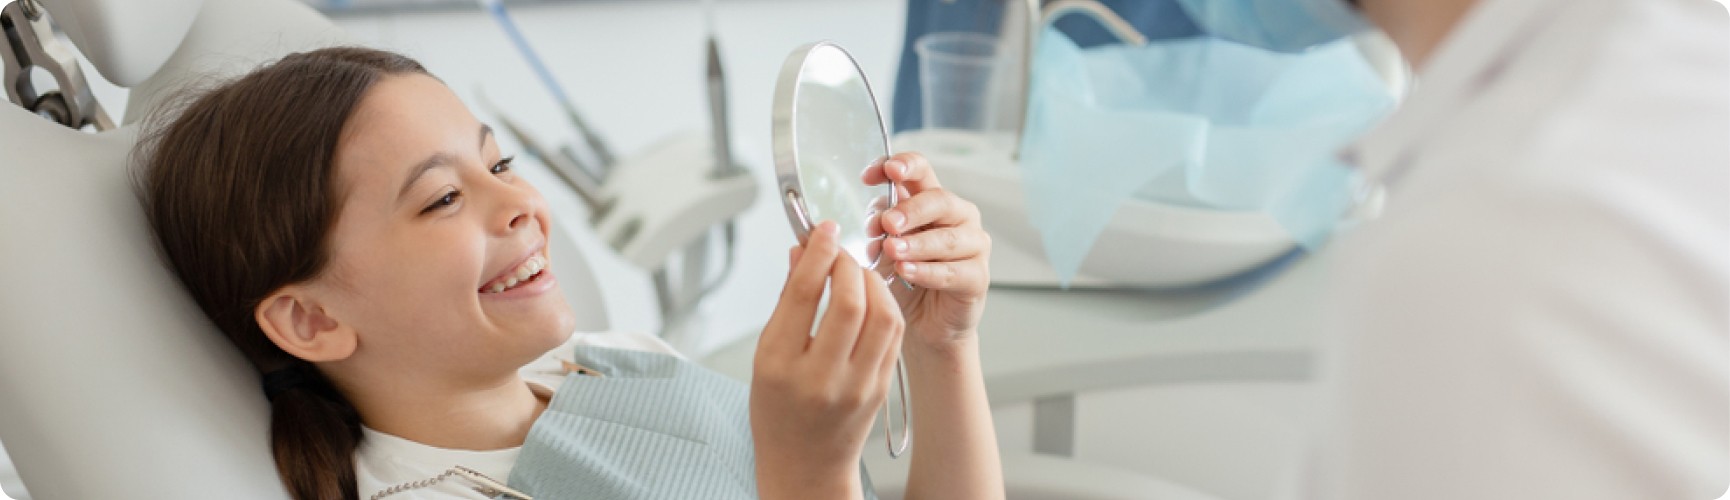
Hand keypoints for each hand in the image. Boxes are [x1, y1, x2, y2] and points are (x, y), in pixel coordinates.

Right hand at [750, 221, 905, 499]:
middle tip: (840, 250)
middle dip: (848, 264)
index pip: (804, 294)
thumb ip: (785, 301)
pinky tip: (871, 296)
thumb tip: (799, 252)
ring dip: (873, 282)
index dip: (817, 252)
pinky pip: (893, 335)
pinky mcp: (881, 387)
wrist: (805, 464)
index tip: (823, 230)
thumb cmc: (777, 411)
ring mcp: (857, 385)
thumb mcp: (765, 355)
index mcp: (781, 365)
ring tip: (857, 272)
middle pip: (849, 302)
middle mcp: (821, 377)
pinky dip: (885, 305)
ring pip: (882, 316)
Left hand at [863, 152, 990, 347]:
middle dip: (910, 209)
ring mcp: (973, 246)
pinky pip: (953, 271)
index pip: (922, 170)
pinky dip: (928, 272)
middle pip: (938, 200)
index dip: (901, 166)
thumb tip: (876, 219)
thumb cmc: (905, 280)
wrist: (922, 324)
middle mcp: (958, 217)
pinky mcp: (978, 277)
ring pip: (948, 238)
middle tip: (887, 222)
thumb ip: (881, 228)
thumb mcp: (884, 247)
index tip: (874, 174)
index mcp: (931, 201)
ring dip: (917, 243)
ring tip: (892, 250)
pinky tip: (907, 272)